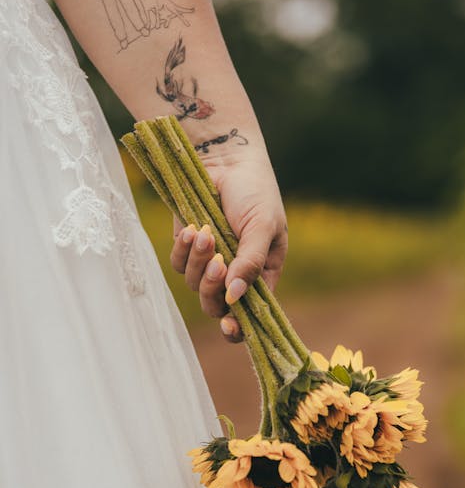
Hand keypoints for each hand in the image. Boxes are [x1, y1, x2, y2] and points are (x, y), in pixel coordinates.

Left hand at [169, 155, 287, 342]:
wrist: (225, 159)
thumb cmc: (254, 191)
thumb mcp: (262, 226)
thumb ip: (251, 262)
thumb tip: (235, 298)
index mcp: (262, 274)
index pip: (251, 313)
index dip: (240, 327)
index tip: (230, 326)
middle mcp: (235, 274)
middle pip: (217, 305)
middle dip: (213, 289)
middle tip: (218, 262)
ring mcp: (210, 262)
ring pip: (196, 286)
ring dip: (200, 262)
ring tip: (205, 231)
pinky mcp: (188, 248)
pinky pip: (179, 264)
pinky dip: (184, 250)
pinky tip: (192, 228)